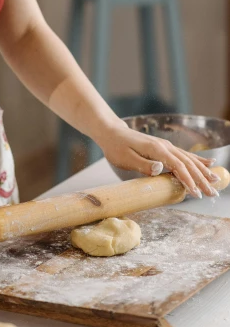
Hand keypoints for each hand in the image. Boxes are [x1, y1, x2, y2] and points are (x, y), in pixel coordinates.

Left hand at [97, 123, 219, 197]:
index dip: (188, 181)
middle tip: (212, 193)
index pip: (178, 167)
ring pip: (189, 159)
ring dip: (202, 170)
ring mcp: (166, 146)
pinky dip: (198, 160)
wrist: (111, 132)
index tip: (197, 193)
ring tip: (216, 181)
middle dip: (201, 179)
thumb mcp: (125, 158)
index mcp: (156, 150)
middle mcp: (165, 146)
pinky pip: (184, 154)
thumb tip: (161, 168)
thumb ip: (143, 164)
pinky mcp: (164, 147)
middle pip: (187, 164)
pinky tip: (209, 163)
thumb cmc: (116, 147)